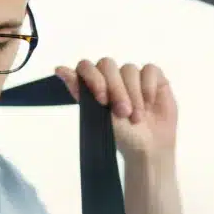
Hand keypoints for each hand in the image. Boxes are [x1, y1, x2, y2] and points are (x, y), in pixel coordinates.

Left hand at [56, 59, 177, 161]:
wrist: (148, 148)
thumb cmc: (122, 135)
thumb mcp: (98, 116)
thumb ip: (81, 91)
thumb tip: (59, 69)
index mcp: (95, 85)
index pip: (86, 67)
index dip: (93, 78)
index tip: (102, 99)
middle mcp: (113, 78)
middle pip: (108, 65)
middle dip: (116, 89)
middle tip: (123, 112)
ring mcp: (133, 76)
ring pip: (129, 69)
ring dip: (134, 94)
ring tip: (137, 117)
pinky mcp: (153, 77)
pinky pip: (150, 71)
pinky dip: (149, 88)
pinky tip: (149, 103)